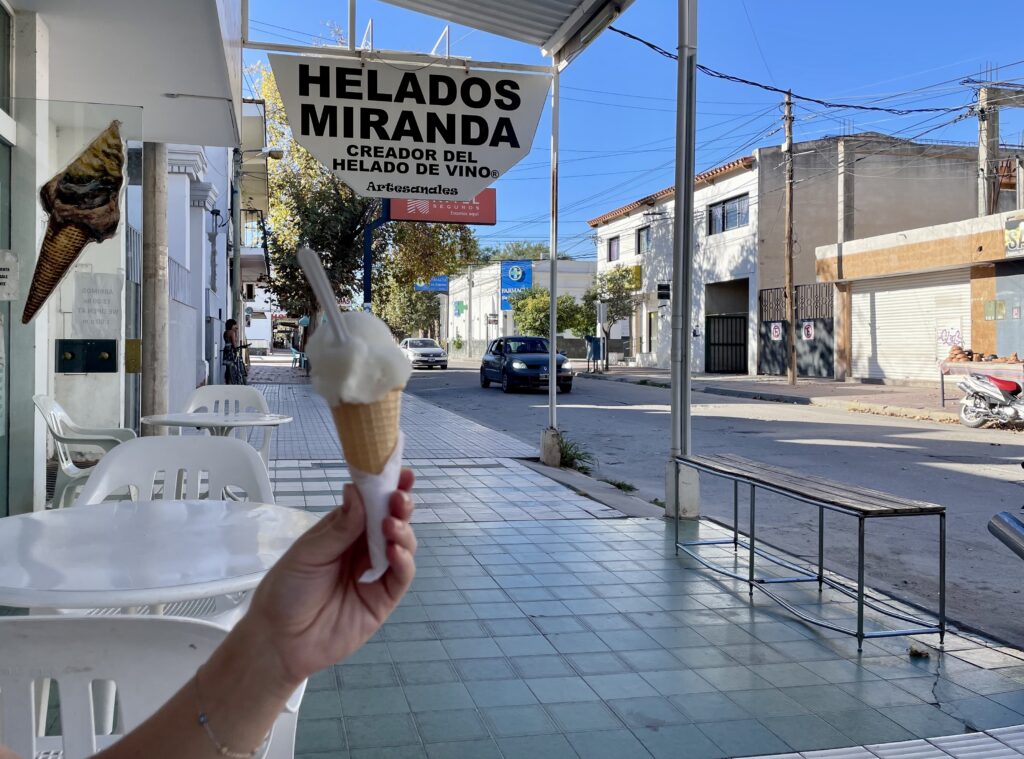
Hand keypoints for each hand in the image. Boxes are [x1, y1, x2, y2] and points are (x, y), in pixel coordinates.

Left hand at [237, 469, 416, 689]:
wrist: (279, 640)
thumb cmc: (287, 590)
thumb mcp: (309, 553)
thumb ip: (339, 527)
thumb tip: (356, 490)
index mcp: (344, 530)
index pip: (371, 503)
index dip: (386, 487)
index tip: (402, 472)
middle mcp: (364, 548)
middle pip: (391, 520)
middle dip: (400, 505)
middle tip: (399, 496)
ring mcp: (376, 573)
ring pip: (402, 545)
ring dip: (402, 531)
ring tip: (391, 525)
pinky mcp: (383, 599)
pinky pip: (401, 576)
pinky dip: (404, 561)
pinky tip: (396, 551)